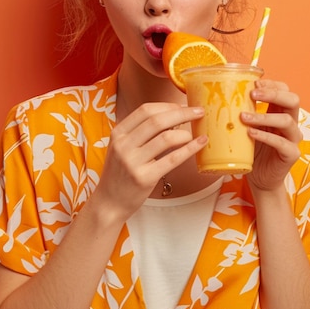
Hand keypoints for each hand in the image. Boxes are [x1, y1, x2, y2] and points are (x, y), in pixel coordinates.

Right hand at [96, 103, 206, 217]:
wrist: (109, 203)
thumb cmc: (120, 174)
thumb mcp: (122, 147)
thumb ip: (140, 132)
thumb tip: (173, 117)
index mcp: (118, 133)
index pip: (145, 110)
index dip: (168, 106)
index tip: (183, 105)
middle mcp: (123, 145)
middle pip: (157, 120)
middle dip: (182, 113)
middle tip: (198, 112)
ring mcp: (133, 162)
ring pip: (166, 138)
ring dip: (186, 133)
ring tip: (195, 133)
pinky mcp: (145, 178)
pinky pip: (173, 159)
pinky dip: (190, 149)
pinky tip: (200, 143)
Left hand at [241, 80, 301, 192]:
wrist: (259, 178)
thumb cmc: (251, 149)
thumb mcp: (245, 127)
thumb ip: (241, 112)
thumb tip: (216, 96)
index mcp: (281, 112)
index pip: (284, 90)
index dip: (272, 84)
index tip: (254, 83)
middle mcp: (291, 123)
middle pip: (293, 100)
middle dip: (273, 94)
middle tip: (252, 94)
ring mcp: (293, 139)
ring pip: (286, 121)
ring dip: (264, 116)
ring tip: (243, 117)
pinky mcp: (291, 154)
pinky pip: (281, 143)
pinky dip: (265, 136)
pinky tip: (250, 133)